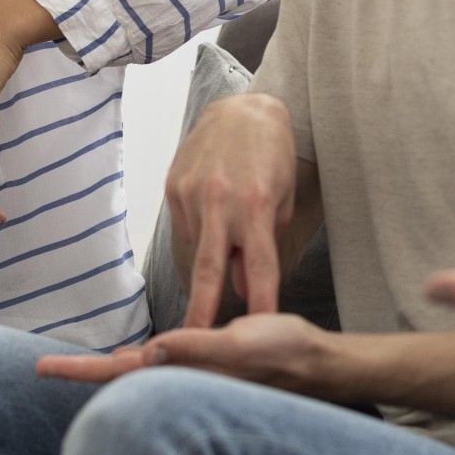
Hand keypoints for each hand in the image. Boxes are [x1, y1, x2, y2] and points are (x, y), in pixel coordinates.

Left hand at [36, 313, 332, 394]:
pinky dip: (138, 362)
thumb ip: (198, 348)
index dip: (80, 371)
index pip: (120, 375)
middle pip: (121, 379)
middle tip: (44, 367)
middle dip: (84, 373)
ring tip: (73, 365)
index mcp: (186, 375)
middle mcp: (184, 380)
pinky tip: (134, 360)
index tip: (43, 368)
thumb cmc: (286, 353)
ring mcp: (194, 376)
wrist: (319, 364)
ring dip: (107, 370)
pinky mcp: (207, 367)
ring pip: (139, 375)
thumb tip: (150, 352)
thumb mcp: (243, 343)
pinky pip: (162, 366)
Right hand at [166, 93, 299, 326]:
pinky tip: (212, 207)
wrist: (242, 109)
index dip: (259, 302)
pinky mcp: (172, 186)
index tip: (258, 332)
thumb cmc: (271, 156)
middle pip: (209, 269)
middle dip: (201, 311)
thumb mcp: (281, 200)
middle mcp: (220, 201)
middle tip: (193, 345)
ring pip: (196, 246)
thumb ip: (263, 245)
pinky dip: (200, 228)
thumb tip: (239, 289)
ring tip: (226, 231)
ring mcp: (191, 193)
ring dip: (210, 254)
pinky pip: (185, 225)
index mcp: (255, 206)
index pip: (259, 267)